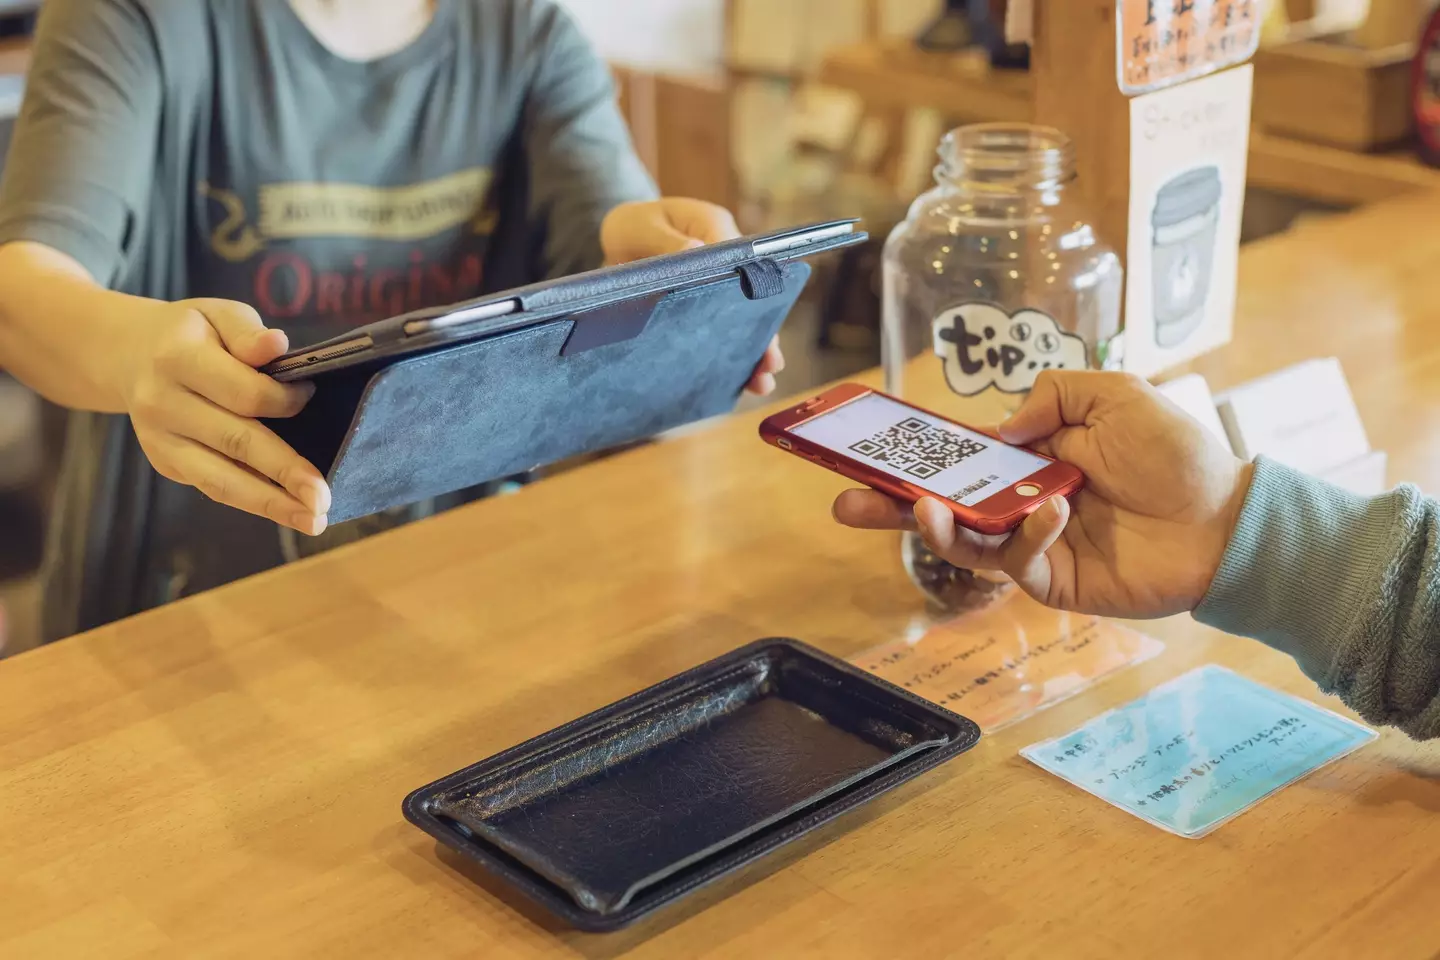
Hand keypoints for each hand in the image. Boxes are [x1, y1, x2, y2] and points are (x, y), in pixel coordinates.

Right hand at [116, 298, 329, 534]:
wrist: (128, 355)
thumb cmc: (192, 334)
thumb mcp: (218, 314)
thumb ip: (248, 331)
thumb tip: (276, 346)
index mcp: (178, 358)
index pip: (242, 392)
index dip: (284, 400)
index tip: (312, 395)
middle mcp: (162, 403)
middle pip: (235, 442)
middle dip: (284, 472)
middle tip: (323, 498)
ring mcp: (160, 440)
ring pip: (220, 479)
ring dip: (271, 504)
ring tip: (313, 521)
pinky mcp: (165, 463)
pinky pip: (214, 487)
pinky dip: (253, 502)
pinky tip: (287, 512)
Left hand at [600, 198, 783, 394]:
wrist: (618, 240)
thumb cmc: (633, 226)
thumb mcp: (640, 225)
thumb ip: (665, 240)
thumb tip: (694, 250)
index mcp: (714, 229)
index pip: (742, 261)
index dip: (753, 291)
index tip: (760, 317)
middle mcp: (726, 263)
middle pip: (750, 299)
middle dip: (763, 332)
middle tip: (771, 363)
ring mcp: (717, 291)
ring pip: (740, 324)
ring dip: (751, 353)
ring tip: (761, 384)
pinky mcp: (702, 312)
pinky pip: (718, 337)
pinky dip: (725, 361)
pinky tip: (734, 386)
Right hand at [832, 371, 1252, 617]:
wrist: (1227, 518)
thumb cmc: (1177, 453)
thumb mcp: (1112, 393)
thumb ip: (1050, 395)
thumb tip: (997, 430)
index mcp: (1030, 462)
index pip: (958, 462)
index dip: (915, 459)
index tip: (870, 452)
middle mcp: (1022, 505)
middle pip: (943, 509)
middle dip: (890, 506)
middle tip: (844, 501)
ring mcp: (1036, 546)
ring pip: (967, 544)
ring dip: (939, 527)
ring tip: (920, 508)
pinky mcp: (1056, 582)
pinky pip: (1019, 563)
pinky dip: (1024, 535)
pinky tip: (1049, 510)